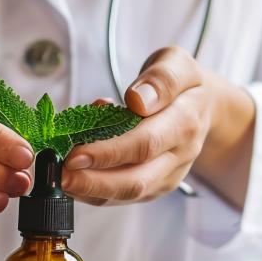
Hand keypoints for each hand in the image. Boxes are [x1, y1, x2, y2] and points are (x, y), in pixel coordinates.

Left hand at [61, 47, 213, 204]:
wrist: (202, 108)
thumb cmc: (182, 84)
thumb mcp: (177, 64)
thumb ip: (161, 78)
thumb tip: (138, 99)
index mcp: (185, 122)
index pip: (145, 144)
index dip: (109, 152)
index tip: (76, 152)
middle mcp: (178, 156)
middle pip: (136, 180)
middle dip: (94, 181)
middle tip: (60, 174)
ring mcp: (166, 176)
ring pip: (126, 195)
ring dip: (90, 190)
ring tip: (59, 178)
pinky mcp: (153, 187)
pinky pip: (121, 197)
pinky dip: (93, 191)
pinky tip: (72, 178)